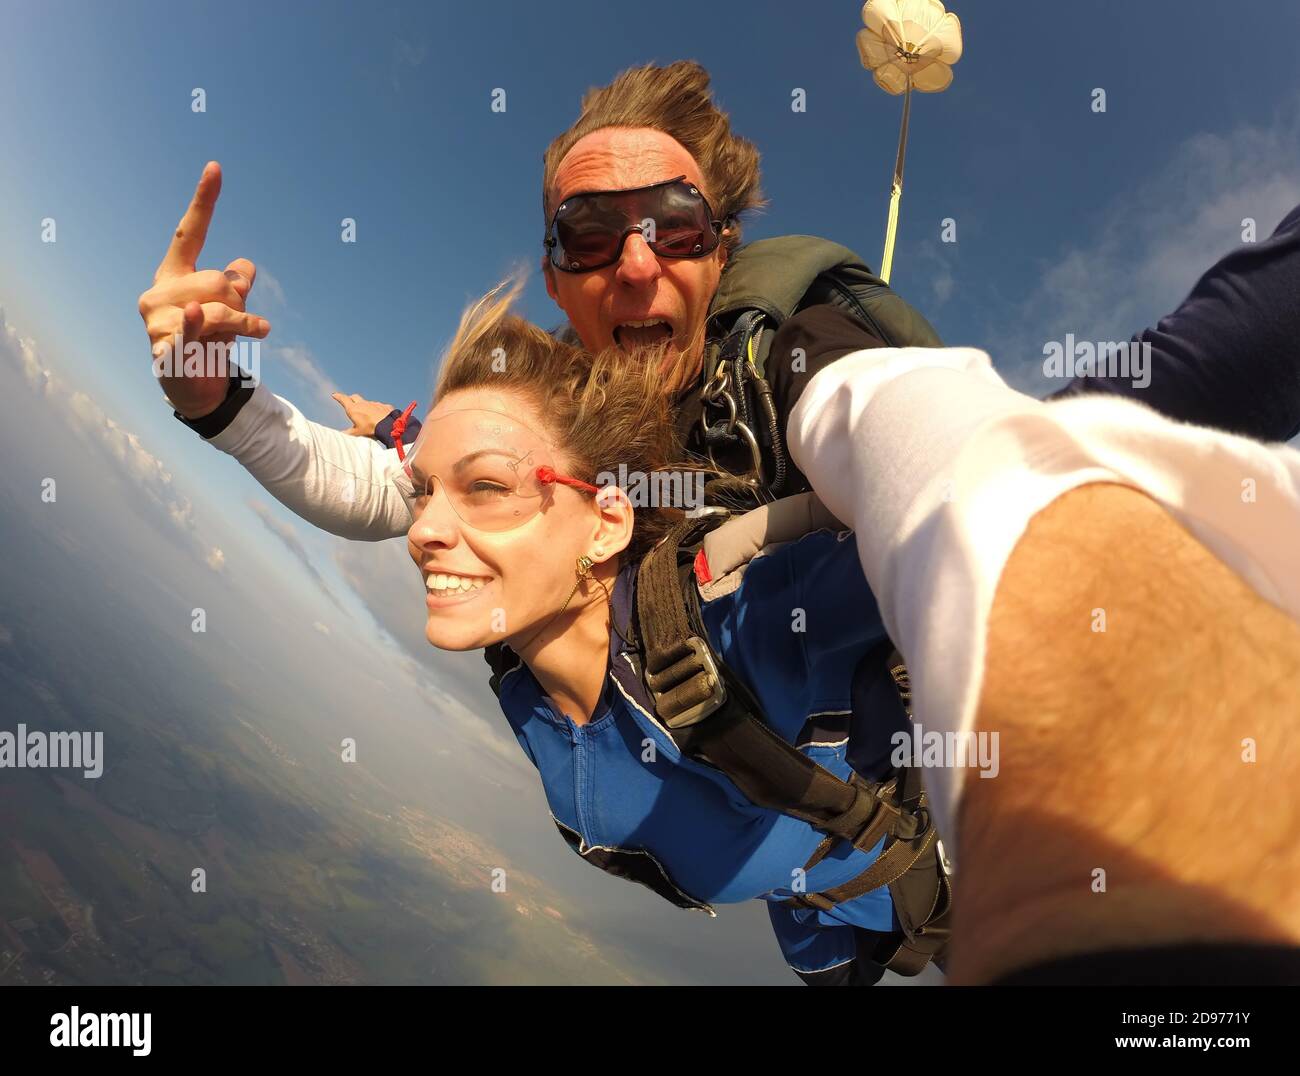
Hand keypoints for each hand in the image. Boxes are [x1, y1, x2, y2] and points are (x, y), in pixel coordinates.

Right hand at [137, 162, 270, 418]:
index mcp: (173, 276)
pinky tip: (192, 321)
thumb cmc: (209, 343)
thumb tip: (246, 266)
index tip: (216, 167)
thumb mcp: (228, 310)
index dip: (204, 203)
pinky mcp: (164, 350)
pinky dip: (197, 330)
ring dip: (245, 325)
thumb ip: (235, 287)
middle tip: (247, 323)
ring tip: (252, 335)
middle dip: (240, 302)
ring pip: (218, 308)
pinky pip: (191, 333)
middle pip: (218, 280)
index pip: (188, 234)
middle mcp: (159, 293)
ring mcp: (158, 322)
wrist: (195, 390)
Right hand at [331, 392, 395, 436]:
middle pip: (354, 397)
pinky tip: (379, 416)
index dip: (338, 397)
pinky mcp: (383, 406)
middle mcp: (363, 404)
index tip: (334, 395)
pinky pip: (379, 407)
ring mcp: (374, 404)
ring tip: (366, 414)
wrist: (389, 426)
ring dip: (365, 406)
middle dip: (350, 399)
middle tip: (348, 401)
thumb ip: (348, 434)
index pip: (343, 399)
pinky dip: (377, 410)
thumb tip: (340, 436)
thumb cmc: (371, 430)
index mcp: (354, 409)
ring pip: (367, 402)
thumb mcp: (357, 433)